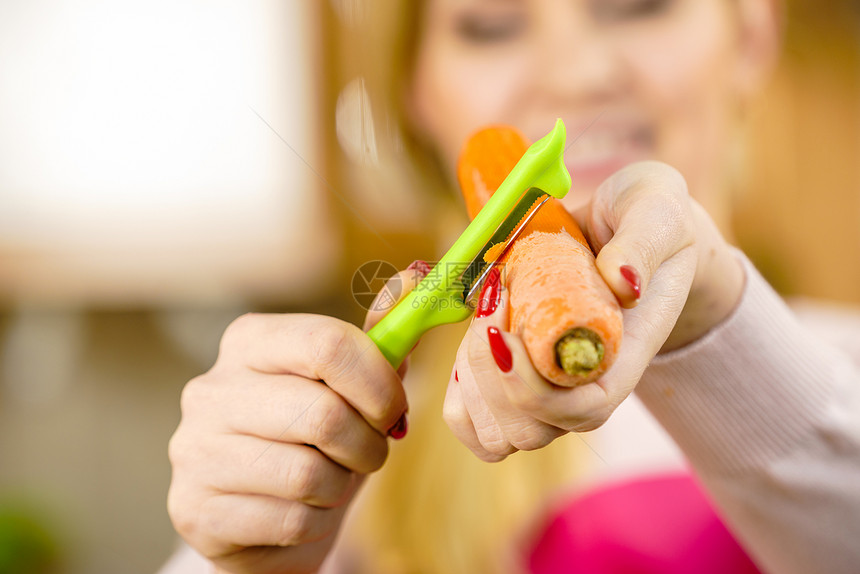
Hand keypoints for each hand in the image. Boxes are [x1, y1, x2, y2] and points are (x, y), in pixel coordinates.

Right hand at [166, 267, 423, 572]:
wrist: (268, 518)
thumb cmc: (318, 442)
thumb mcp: (351, 386)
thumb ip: (381, 337)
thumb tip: (415, 277)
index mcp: (249, 341)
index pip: (327, 344)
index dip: (378, 383)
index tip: (394, 409)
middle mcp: (210, 389)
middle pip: (323, 413)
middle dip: (367, 444)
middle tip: (368, 451)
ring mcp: (193, 450)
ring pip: (308, 473)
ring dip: (341, 485)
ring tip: (331, 481)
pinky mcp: (194, 510)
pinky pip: (289, 519)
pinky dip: (315, 522)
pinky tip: (301, 512)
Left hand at [443, 161, 743, 460]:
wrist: (624, 224)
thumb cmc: (647, 217)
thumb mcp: (656, 212)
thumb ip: (644, 241)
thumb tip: (622, 281)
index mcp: (624, 357)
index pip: (580, 410)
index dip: (531, 386)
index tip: (502, 327)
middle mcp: (586, 388)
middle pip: (530, 430)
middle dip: (490, 372)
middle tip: (493, 297)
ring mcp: (549, 391)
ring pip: (497, 435)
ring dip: (471, 377)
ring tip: (484, 310)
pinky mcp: (516, 382)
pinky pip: (475, 420)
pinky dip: (459, 387)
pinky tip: (470, 334)